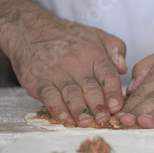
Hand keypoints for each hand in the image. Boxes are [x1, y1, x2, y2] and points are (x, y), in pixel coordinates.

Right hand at [0, 15, 126, 126]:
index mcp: (94, 55)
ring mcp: (56, 73)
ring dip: (79, 110)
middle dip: (98, 106)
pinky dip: (55, 107)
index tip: (118, 106)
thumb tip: (124, 68)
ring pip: (71, 94)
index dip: (113, 92)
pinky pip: (48, 95)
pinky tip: (63, 117)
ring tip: (86, 123)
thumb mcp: (97, 34)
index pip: (107, 75)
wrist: (29, 29)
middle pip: (90, 88)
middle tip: (104, 120)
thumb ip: (116, 49)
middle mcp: (76, 64)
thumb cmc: (69, 36)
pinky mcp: (37, 80)